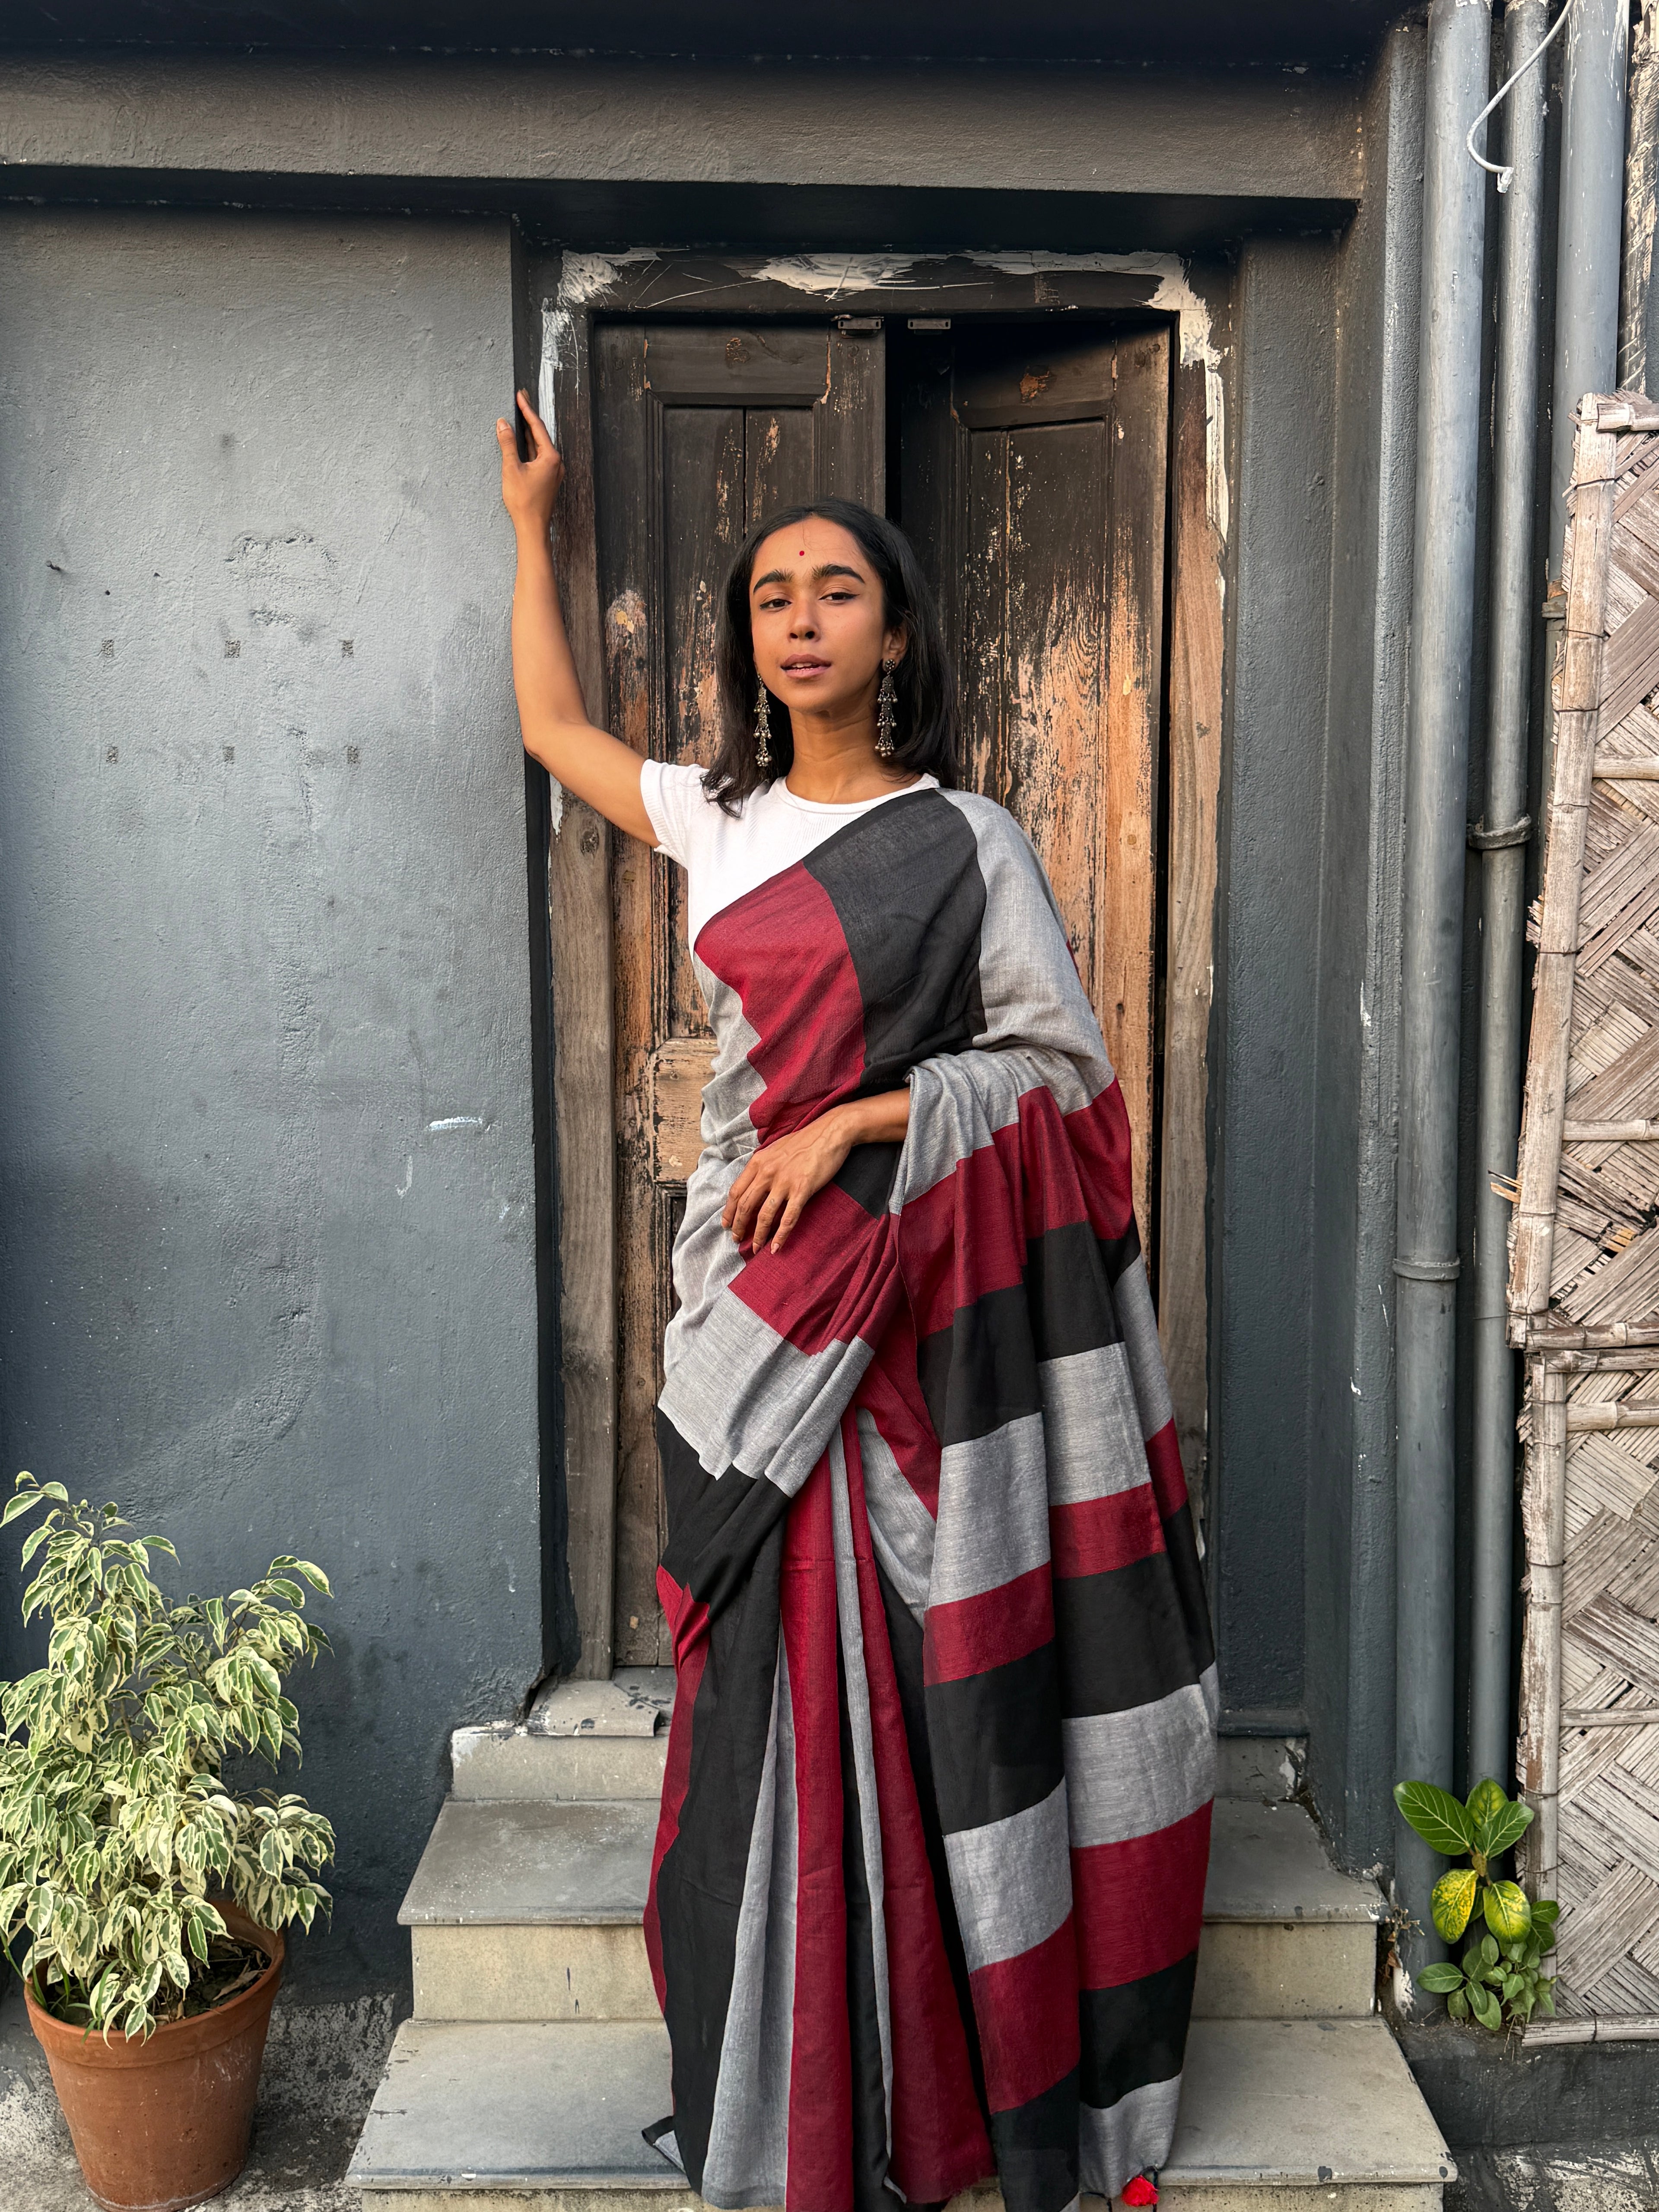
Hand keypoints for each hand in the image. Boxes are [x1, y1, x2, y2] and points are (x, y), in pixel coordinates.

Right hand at [497, 390, 562, 535]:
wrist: (532, 528)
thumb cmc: (523, 501)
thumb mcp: (511, 469)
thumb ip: (507, 444)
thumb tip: (502, 423)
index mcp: (550, 457)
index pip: (537, 427)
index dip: (527, 410)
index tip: (520, 395)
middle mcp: (556, 463)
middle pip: (540, 434)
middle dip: (529, 417)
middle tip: (521, 399)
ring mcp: (553, 472)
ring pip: (540, 445)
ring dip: (529, 431)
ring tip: (520, 415)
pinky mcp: (547, 479)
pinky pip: (539, 456)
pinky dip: (530, 446)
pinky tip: (523, 440)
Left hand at [723, 1110, 857, 1254]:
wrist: (830, 1132)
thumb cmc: (805, 1141)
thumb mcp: (775, 1149)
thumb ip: (763, 1166)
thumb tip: (754, 1182)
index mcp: (758, 1162)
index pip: (736, 1191)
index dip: (729, 1211)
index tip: (726, 1224)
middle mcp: (767, 1173)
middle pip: (745, 1206)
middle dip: (739, 1226)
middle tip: (736, 1240)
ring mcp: (784, 1182)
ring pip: (764, 1215)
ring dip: (757, 1235)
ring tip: (755, 1248)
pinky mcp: (802, 1189)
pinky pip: (788, 1217)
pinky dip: (781, 1235)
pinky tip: (776, 1247)